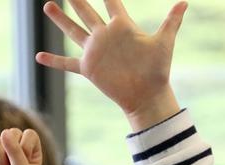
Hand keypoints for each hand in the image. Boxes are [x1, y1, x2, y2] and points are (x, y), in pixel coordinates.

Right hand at [36, 0, 185, 130]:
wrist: (148, 95)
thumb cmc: (158, 70)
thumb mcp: (164, 42)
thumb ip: (172, 21)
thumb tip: (185, 1)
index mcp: (122, 26)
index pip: (110, 1)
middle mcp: (105, 36)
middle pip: (86, 11)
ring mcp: (95, 52)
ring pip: (74, 31)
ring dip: (61, 20)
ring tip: (48, 6)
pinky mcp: (89, 69)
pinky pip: (67, 64)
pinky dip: (53, 61)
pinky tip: (38, 57)